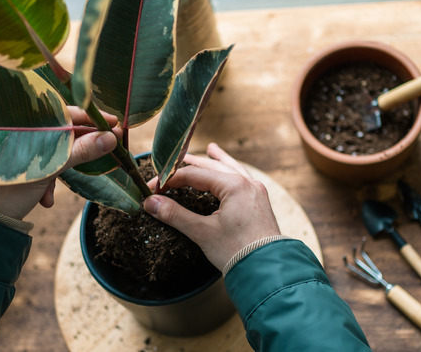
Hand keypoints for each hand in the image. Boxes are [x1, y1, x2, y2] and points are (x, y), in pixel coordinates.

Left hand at [0, 108, 118, 219]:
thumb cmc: (11, 189)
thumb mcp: (50, 168)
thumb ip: (81, 151)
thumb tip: (110, 138)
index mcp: (27, 123)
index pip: (66, 112)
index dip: (92, 118)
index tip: (114, 124)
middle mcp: (24, 131)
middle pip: (63, 132)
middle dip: (79, 149)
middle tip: (104, 151)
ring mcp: (22, 148)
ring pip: (55, 151)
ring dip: (61, 170)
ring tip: (54, 191)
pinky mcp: (21, 165)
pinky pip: (43, 165)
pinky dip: (48, 181)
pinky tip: (45, 199)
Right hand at [143, 143, 280, 269]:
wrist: (269, 271)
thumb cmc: (237, 251)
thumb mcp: (202, 232)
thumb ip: (175, 215)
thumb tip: (151, 202)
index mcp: (233, 185)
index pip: (193, 175)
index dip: (170, 180)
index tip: (153, 189)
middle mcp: (247, 183)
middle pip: (212, 167)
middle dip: (190, 166)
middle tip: (171, 163)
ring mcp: (255, 191)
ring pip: (231, 169)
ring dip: (217, 161)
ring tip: (210, 149)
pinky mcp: (259, 202)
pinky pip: (243, 179)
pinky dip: (232, 172)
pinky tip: (231, 171)